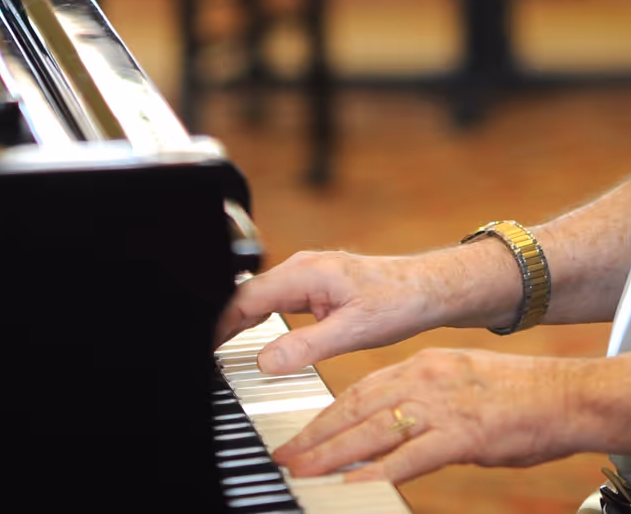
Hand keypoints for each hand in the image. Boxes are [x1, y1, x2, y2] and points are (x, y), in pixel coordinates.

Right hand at [216, 246, 504, 374]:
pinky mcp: (313, 284)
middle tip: (203, 355)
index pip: (246, 298)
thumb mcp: (354, 332)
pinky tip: (250, 336)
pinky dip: (257, 317)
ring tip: (216, 348)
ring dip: (238, 320)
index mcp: (305, 273)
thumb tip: (266, 361)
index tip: (203, 349)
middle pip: (246, 294)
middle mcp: (301, 268)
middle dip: (221, 321)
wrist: (428, 289)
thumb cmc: (399, 302)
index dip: (219, 323)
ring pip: (259, 297)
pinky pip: (274, 300)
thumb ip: (307, 346)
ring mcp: (306, 274)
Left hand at [274, 347, 585, 483]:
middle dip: (316, 435)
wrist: (568, 395)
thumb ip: (427, 400)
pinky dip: (377, 471)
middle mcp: (425, 379)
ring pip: (373, 431)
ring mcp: (442, 406)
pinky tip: (352, 483)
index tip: (301, 435)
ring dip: (332, 454)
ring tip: (303, 472)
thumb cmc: (523, 396)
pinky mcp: (462, 435)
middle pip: (356, 408)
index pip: (361, 390)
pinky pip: (409, 457)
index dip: (326, 414)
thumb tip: (399, 426)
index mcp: (424, 365)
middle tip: (284, 456)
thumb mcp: (463, 382)